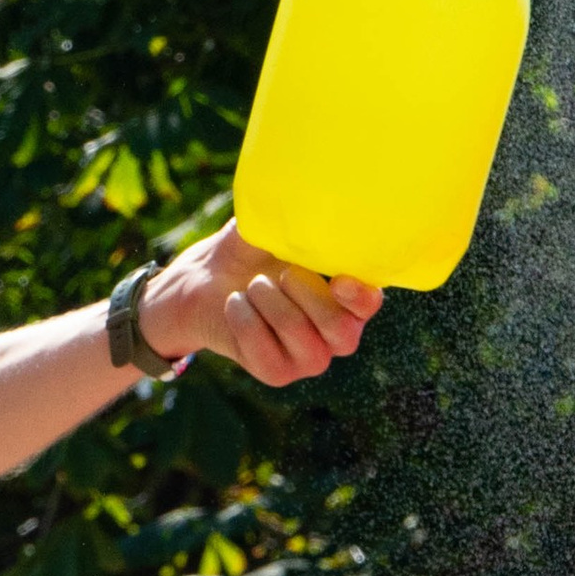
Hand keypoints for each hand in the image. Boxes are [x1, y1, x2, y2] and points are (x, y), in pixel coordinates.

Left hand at [136, 225, 382, 387]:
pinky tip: (236, 304)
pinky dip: (244, 319)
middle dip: (305, 296)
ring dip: (268, 302)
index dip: (361, 298)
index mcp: (347, 297)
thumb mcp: (271, 227)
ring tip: (252, 286)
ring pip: (300, 337)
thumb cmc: (249, 250)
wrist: (204, 281)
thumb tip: (311, 202)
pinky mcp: (276, 373)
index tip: (339, 280)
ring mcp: (309, 357)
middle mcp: (337, 333)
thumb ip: (296, 221)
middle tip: (279, 274)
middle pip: (341, 331)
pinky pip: (264, 349)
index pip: (370, 305)